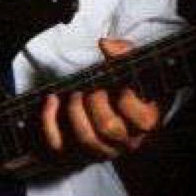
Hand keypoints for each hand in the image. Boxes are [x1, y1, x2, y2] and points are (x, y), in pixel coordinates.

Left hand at [40, 38, 160, 159]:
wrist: (110, 103)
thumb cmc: (124, 85)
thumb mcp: (131, 67)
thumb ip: (124, 53)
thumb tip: (105, 45)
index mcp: (145, 122)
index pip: (141, 121)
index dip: (126, 100)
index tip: (116, 84)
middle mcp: (125, 141)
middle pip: (109, 128)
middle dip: (95, 101)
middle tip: (90, 87)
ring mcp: (101, 149)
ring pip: (86, 140)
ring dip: (75, 111)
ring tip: (73, 93)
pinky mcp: (77, 151)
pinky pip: (59, 144)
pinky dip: (50, 121)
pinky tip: (51, 100)